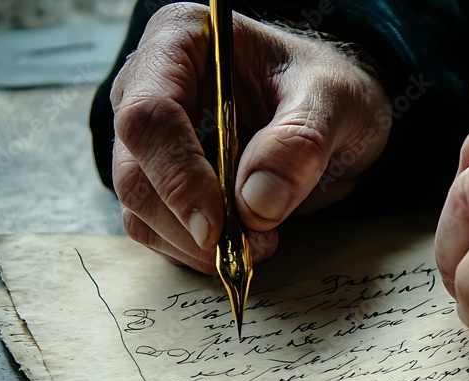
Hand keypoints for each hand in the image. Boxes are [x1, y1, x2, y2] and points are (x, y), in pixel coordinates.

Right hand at [110, 3, 389, 272]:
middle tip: (248, 247)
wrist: (332, 113)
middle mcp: (148, 85)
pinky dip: (194, 251)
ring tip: (258, 244)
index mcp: (180, 41)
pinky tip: (242, 245)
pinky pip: (157, 229)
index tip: (218, 226)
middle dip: (188, 221)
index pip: (150, 114)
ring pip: (139, 207)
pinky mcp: (160, 179)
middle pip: (134, 169)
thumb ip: (299, 142)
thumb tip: (256, 202)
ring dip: (193, 244)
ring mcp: (149, 137)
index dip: (178, 176)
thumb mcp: (334, 102)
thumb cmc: (327, 89)